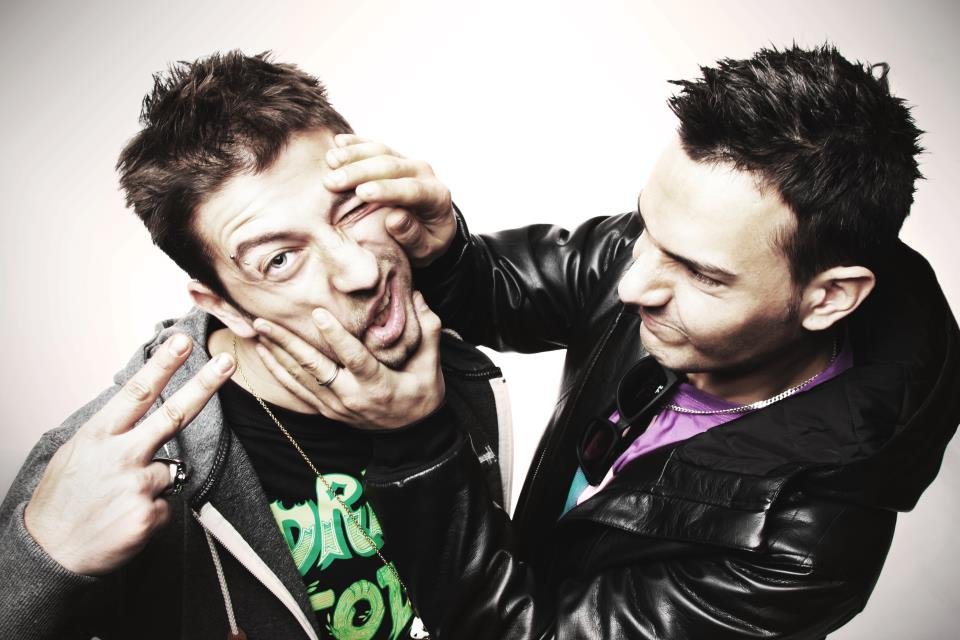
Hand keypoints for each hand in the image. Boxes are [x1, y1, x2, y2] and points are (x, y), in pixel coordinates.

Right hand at [23, 334, 234, 575]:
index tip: (183, 341)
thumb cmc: (63, 500)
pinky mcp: (149, 516)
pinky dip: (149, 513)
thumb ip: (112, 432)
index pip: (136, 393)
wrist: (49, 554)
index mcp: (99, 436)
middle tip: (228, 362)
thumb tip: (142, 409)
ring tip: (117, 502)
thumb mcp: (76, 454)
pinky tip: (123, 521)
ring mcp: (137, 486)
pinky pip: (166, 505)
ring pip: (169, 471)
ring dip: (150, 485)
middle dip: (204, 385)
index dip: (162, 366)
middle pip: (173, 415)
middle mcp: (121, 456)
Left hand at [252, 292, 444, 428]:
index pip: (353, 357)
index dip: (335, 335)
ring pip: (300, 377)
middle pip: (314, 367)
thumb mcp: (431, 366)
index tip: (317, 313)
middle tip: (265, 319)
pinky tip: (264, 353)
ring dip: (277, 353)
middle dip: (287, 341)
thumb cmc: (422, 396)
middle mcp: (352, 397)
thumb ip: (427, 329)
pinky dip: (278, 371)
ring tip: (258, 330)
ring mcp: (336, 406)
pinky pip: (296, 390)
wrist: (413, 436)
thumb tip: (415, 293)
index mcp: (378, 385)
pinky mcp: (326, 410)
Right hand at [323, 134, 456, 266]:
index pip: (412, 190)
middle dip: (360, 172)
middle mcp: (424, 173)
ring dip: (354, 154)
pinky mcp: (394, 157)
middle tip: (332, 181)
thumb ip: (413, 236)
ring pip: (382, 151)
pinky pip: (375, 146)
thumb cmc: (426, 241)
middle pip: (392, 167)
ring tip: (330, 160)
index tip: (362, 192)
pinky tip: (337, 143)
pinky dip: (356, 143)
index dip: (387, 189)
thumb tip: (394, 219)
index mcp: (435, 197)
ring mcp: (408, 162)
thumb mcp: (425, 249)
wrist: (433, 226)